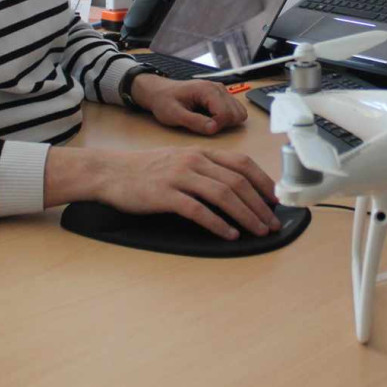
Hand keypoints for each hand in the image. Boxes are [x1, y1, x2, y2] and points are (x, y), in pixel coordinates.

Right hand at [48, 146, 279, 238]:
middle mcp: (194, 161)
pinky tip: (229, 234)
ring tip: (258, 230)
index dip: (263, 181)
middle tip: (272, 223)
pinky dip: (217, 223)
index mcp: (201, 152)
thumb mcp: (181, 161)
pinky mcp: (165, 195)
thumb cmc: (147, 170)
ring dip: (246, 215)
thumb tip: (236, 188)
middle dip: (259, 204)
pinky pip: (198, 210)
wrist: (111, 172)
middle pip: (237, 181)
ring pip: (223, 194)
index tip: (275, 200)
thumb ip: (206, 169)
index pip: (242, 163)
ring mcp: (180, 176)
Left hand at [130, 74, 247, 134]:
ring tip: (207, 121)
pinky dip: (226, 119)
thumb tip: (213, 129)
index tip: (202, 127)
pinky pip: (234, 111)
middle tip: (204, 124)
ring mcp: (222, 91)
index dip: (216, 126)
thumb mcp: (174, 114)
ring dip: (226, 122)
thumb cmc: (165, 101)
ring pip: (239, 113)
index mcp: (207, 90)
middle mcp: (218, 88)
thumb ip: (194, 122)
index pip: (226, 113)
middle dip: (223, 125)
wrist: (159, 92)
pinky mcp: (222, 96)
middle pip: (236, 114)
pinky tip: (210, 117)